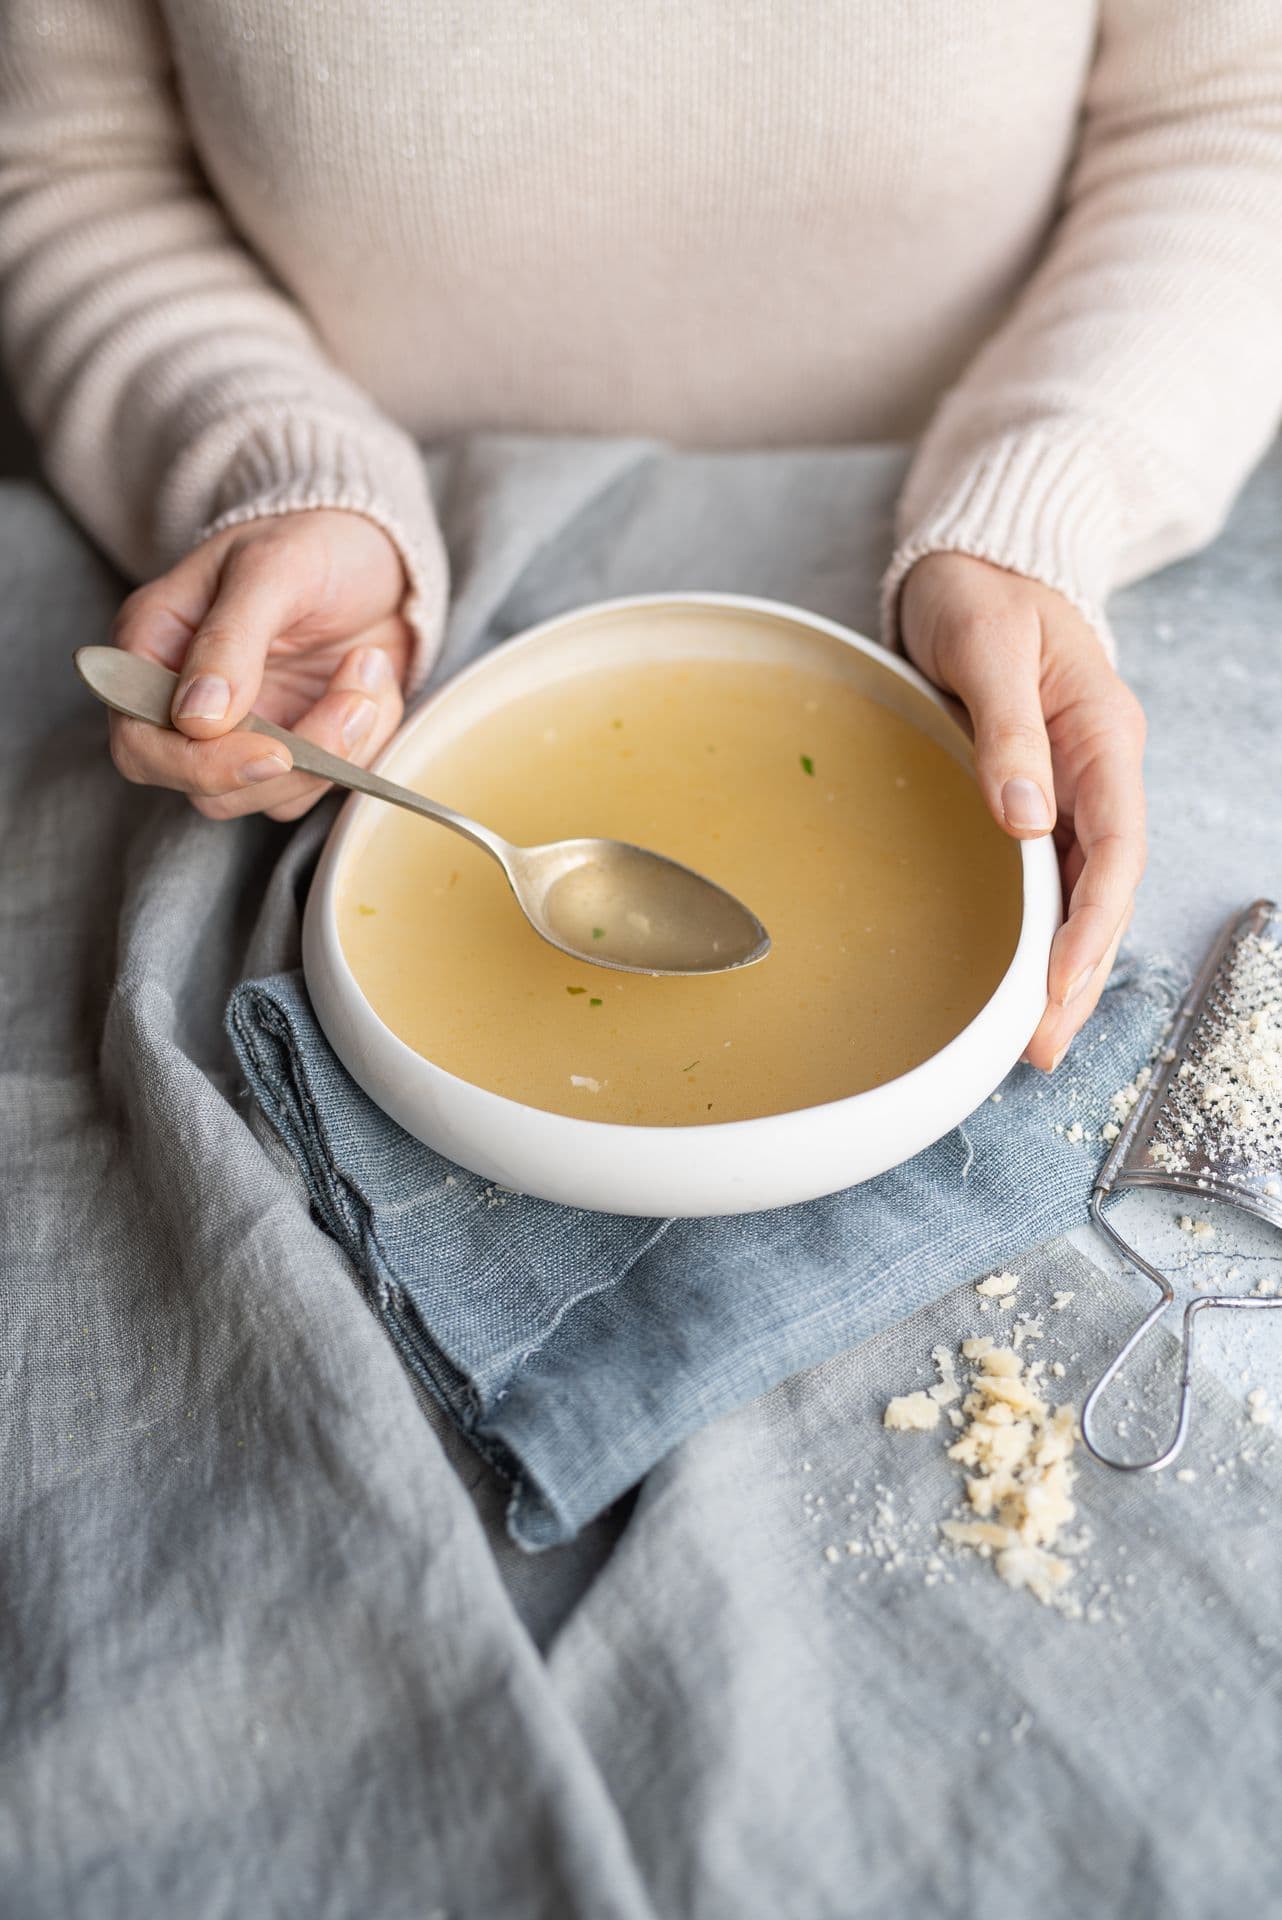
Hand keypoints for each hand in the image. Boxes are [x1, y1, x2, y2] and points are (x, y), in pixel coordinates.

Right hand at [107, 509, 411, 819]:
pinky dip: (365, 740)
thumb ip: (229, 639)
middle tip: (354, 697)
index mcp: (154, 650)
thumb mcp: (272, 568)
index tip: (276, 752)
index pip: (141, 746)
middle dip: (294, 759)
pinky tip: (371, 678)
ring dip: (339, 745)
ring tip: (367, 666)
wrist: (379, 550)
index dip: (201, 767)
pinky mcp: (299, 748)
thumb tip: (196, 720)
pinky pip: (326, 782)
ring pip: (274, 796)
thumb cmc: (312, 541)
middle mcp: (188, 703)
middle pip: (210, 790)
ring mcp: (246, 732)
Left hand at [899, 552, 1146, 1071]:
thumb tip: (1023, 819)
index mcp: (1101, 734)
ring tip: (1032, 1038)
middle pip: (1105, 887)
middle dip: (1078, 971)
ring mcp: (1072, 784)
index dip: (1093, 922)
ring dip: (1061, 965)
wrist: (975, 562)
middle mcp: (1098, 769)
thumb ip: (1006, 731)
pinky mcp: (1039, 793)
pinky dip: (1040, 930)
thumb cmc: (980, 593)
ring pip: (1082, 891)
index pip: (1117, 846)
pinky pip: (1051, 874)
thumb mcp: (986, 646)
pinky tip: (1020, 978)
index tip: (1059, 983)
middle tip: (1040, 1047)